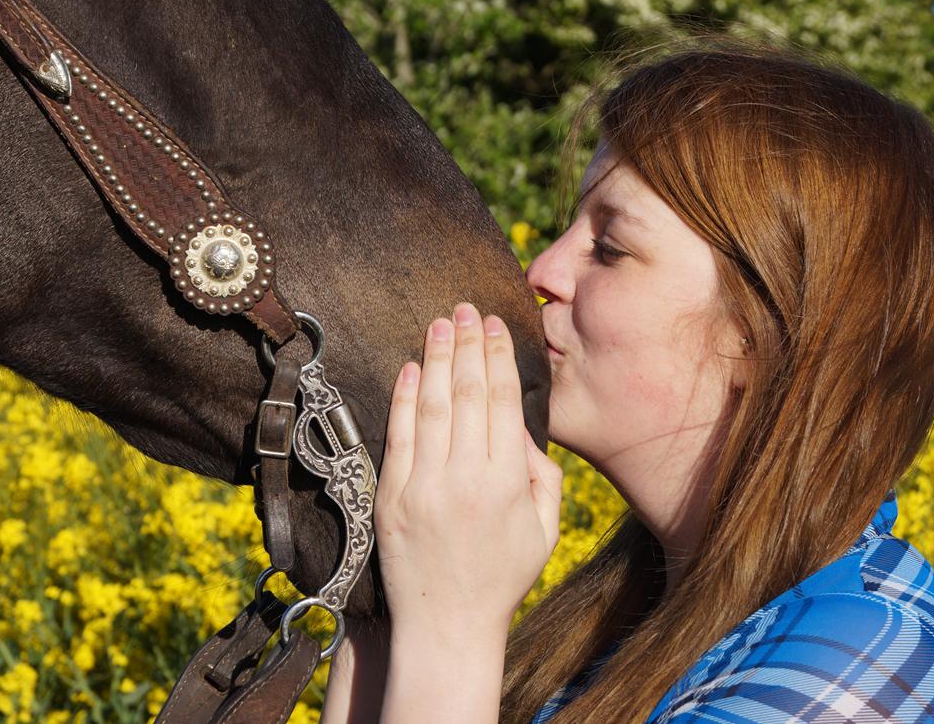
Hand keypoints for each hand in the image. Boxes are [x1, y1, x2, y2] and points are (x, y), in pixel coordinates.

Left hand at [374, 302, 562, 636]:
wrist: (447, 625)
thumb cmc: (502, 578)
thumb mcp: (543, 530)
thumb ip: (540, 475)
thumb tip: (518, 424)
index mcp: (507, 483)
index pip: (501, 402)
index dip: (497, 358)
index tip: (494, 326)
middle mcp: (465, 478)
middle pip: (466, 394)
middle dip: (467, 345)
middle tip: (465, 308)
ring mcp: (423, 486)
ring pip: (430, 406)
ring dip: (436, 359)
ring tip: (440, 323)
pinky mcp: (390, 497)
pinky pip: (398, 436)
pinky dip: (403, 398)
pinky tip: (409, 368)